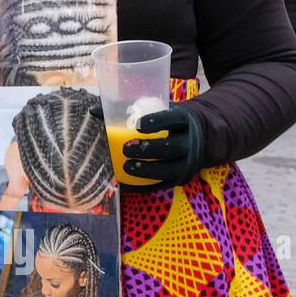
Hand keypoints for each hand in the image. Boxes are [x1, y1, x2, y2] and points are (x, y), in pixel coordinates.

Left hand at [88, 102, 205, 186]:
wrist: (202, 137)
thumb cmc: (169, 121)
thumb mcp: (159, 110)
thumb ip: (130, 109)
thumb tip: (93, 110)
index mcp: (184, 120)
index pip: (173, 119)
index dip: (157, 122)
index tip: (138, 124)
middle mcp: (190, 142)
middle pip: (170, 148)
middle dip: (148, 149)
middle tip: (126, 149)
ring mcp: (187, 162)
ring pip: (168, 169)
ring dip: (147, 170)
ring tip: (127, 167)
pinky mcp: (181, 178)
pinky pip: (162, 185)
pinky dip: (143, 187)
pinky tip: (125, 185)